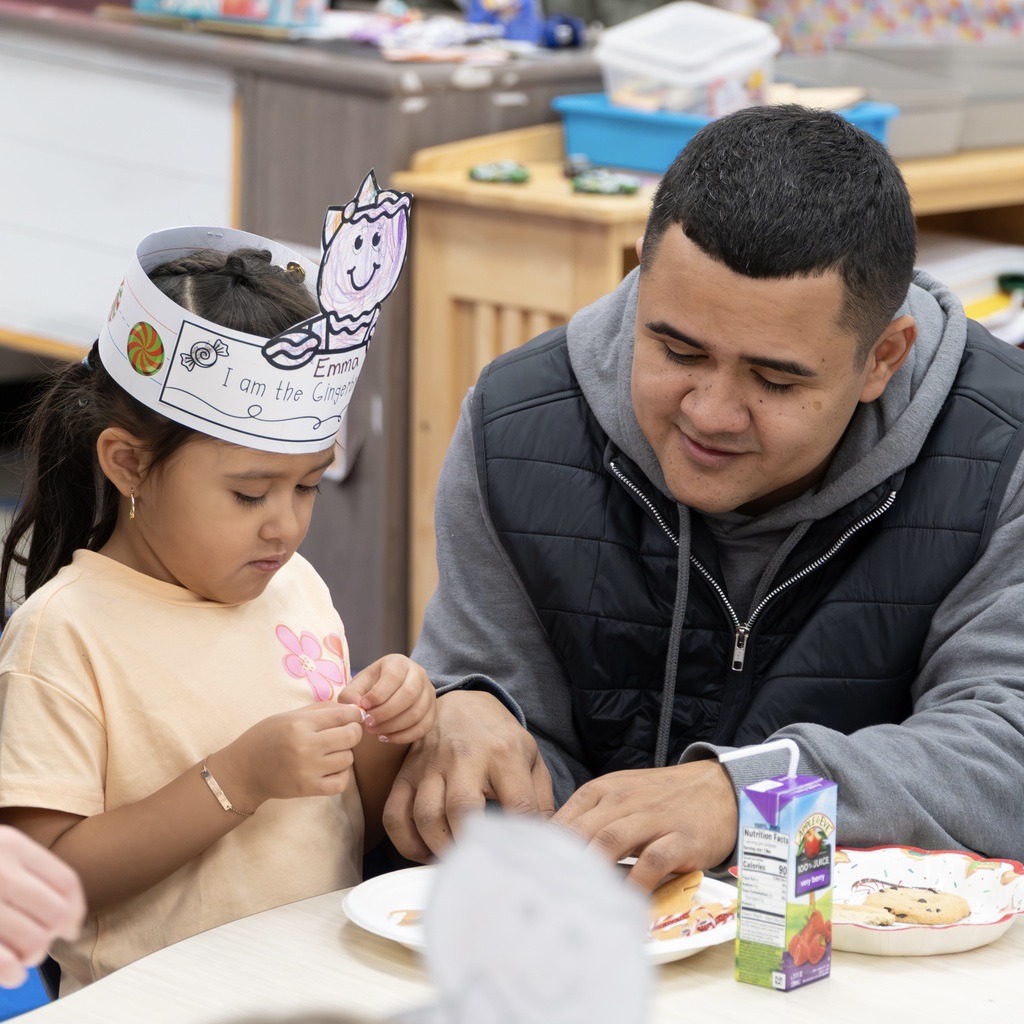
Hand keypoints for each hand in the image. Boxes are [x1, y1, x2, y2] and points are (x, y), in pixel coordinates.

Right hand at [0, 826, 84, 988]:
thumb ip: (29, 871)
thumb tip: (68, 917)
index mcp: (11, 845)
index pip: (63, 882)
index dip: (75, 909)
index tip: (72, 926)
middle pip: (52, 911)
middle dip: (53, 934)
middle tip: (43, 944)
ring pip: (31, 936)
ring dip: (35, 954)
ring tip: (27, 958)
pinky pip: (1, 956)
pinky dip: (10, 968)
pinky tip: (13, 974)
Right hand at [215, 702, 364, 810]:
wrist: (243, 771)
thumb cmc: (266, 738)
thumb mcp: (288, 715)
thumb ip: (321, 709)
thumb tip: (353, 709)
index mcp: (299, 724)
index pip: (343, 716)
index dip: (355, 715)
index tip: (354, 717)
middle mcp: (305, 746)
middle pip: (351, 736)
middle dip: (354, 732)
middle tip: (346, 733)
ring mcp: (307, 770)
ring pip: (348, 758)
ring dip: (345, 753)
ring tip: (333, 751)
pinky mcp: (308, 789)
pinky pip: (341, 783)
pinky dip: (342, 775)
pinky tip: (332, 769)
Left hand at [337, 654, 435, 744]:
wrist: (392, 690)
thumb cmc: (373, 686)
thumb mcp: (360, 684)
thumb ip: (351, 694)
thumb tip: (354, 707)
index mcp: (399, 662)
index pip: (393, 677)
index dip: (378, 694)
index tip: (363, 707)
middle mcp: (418, 674)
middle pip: (409, 694)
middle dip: (385, 713)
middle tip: (368, 723)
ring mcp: (428, 692)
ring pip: (417, 713)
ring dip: (393, 726)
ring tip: (375, 731)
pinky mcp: (432, 711)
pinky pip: (423, 727)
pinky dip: (403, 736)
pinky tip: (386, 737)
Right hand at [382, 690, 554, 862]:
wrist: (462, 703)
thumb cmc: (500, 740)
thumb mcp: (530, 758)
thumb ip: (540, 800)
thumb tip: (546, 844)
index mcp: (504, 753)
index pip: (518, 805)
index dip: (522, 839)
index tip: (520, 860)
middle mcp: (464, 757)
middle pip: (462, 810)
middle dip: (471, 847)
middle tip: (480, 866)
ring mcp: (431, 764)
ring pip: (426, 815)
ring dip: (440, 848)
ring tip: (455, 861)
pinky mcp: (406, 773)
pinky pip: (395, 815)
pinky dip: (407, 843)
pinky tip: (426, 851)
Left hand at [552, 760, 737, 890]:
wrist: (717, 788)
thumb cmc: (662, 798)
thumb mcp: (621, 795)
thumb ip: (589, 816)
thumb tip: (552, 847)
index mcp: (603, 791)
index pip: (563, 819)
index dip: (543, 849)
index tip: (528, 875)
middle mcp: (623, 801)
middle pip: (581, 832)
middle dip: (559, 863)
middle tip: (544, 894)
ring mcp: (652, 819)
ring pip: (609, 842)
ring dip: (590, 870)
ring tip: (575, 899)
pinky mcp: (680, 838)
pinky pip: (652, 862)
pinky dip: (636, 883)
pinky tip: (624, 902)